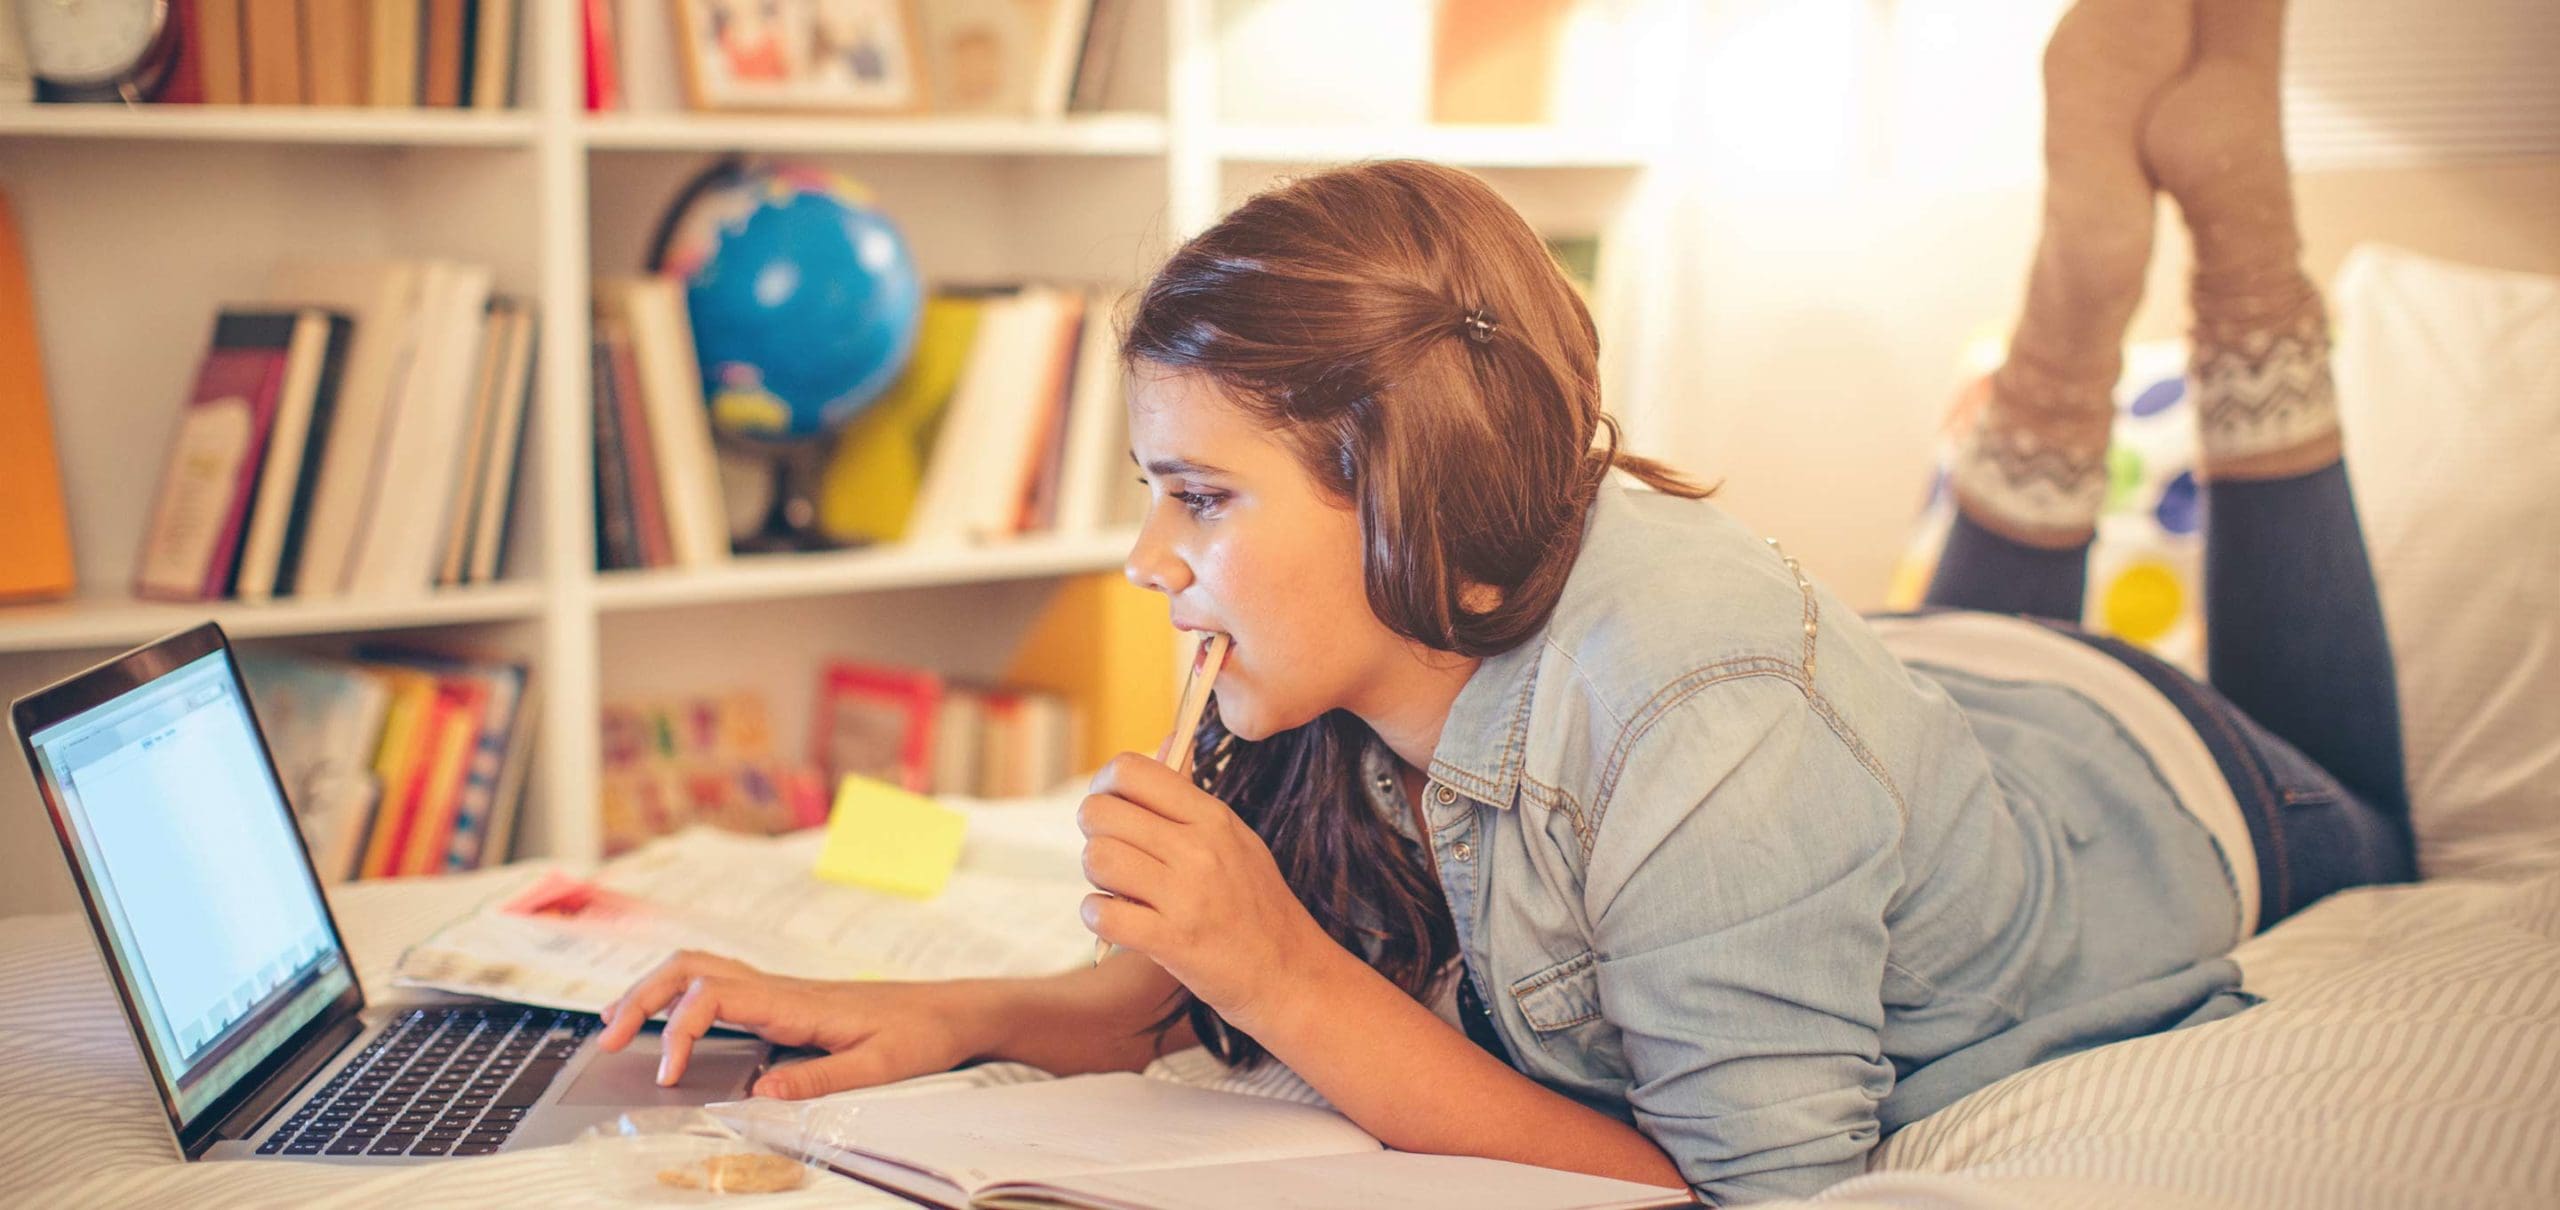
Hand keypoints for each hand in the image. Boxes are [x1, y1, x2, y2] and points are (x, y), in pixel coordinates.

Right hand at [596, 951, 988, 1097]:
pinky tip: (669, 1018)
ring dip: (655, 988)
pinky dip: (681, 993)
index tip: (665, 1077)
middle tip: (608, 1039)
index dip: (678, 1031)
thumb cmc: (920, 1035)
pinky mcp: (785, 998)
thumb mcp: (878, 1068)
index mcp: (795, 1002)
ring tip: (615, 1022)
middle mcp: (781, 988)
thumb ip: (820, 1080)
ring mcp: (781, 989)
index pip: (714, 996)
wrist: (952, 1011)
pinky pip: (720, 981)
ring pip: (701, 967)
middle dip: (642, 996)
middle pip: (692, 968)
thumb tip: (759, 1094)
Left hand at [1078, 753, 1337, 1034]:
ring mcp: (1185, 894)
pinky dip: (1098, 917)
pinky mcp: (1171, 940)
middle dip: (1094, 833)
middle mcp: (1198, 848)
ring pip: (1097, 859)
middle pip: (1100, 812)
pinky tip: (1120, 920)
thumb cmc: (1259, 906)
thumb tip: (1168, 740)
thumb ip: (1193, 796)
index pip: (1131, 771)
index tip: (1113, 808)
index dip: (1106, 786)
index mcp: (1212, 817)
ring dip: (1097, 877)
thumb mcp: (1236, 839)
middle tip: (1116, 854)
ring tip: (1120, 889)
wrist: (1291, 975)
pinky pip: (1101, 912)